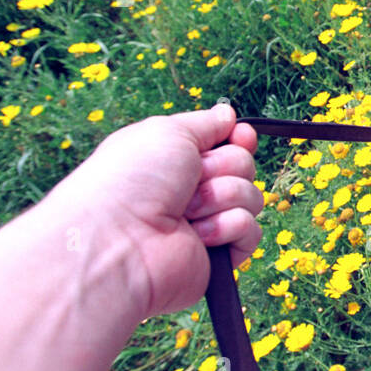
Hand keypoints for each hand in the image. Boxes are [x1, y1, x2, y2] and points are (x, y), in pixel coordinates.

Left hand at [46, 103, 263, 317]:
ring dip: (222, 197)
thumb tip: (229, 116)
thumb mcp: (168, 132)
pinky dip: (227, 227)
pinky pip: (251, 231)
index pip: (227, 144)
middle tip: (193, 179)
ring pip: (251, 197)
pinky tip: (199, 236)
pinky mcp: (219, 255)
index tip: (240, 136)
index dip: (239, 139)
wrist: (119, 240)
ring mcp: (206, 223)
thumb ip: (206, 123)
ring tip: (187, 212)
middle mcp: (192, 190)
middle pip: (244, 166)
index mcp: (177, 160)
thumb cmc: (132, 180)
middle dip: (224, 167)